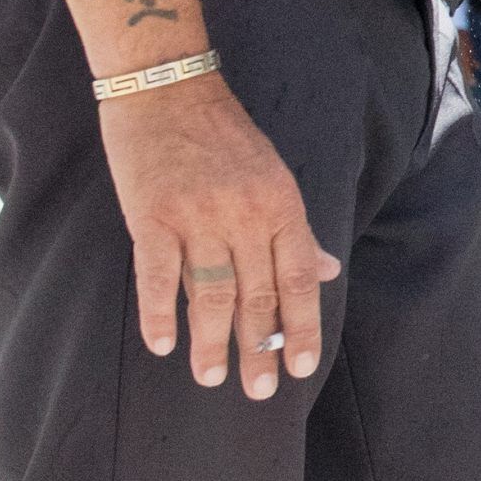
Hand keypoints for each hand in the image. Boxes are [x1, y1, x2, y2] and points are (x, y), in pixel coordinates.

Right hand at [102, 73, 337, 398]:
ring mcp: (198, 217)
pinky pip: (160, 274)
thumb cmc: (225, 135)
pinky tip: (162, 344)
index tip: (300, 366)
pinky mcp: (152, 216)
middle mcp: (246, 216)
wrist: (168, 90)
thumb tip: (328, 272)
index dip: (301, 326)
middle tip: (258, 391)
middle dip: (260, 348)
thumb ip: (296, 229)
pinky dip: (160, 312)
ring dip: (212, 341)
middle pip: (258, 295)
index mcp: (282, 206)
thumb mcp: (275, 176)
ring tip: (213, 377)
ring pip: (212, 292)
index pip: (299, 280)